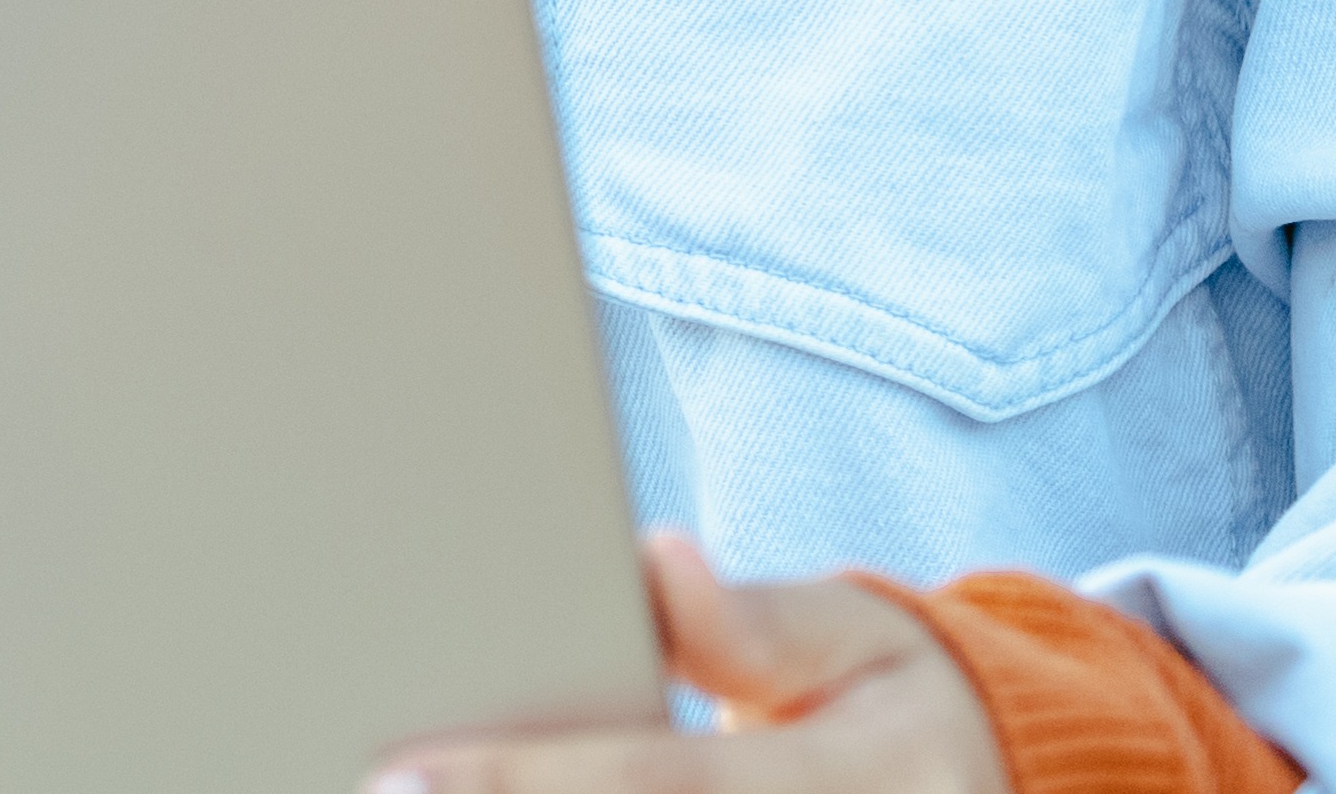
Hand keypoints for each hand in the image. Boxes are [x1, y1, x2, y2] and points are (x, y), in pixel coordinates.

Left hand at [369, 532, 999, 793]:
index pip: (653, 785)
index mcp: (850, 783)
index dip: (516, 786)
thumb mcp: (862, 637)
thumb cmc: (895, 703)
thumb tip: (656, 565)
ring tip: (381, 789)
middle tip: (362, 787)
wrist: (973, 792)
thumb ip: (757, 621)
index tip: (389, 780)